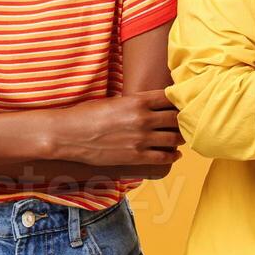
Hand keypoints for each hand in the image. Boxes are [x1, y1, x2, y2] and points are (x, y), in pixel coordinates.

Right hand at [50, 90, 181, 168]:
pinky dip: (173, 155)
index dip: (179, 100)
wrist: (69, 135)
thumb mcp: (114, 101)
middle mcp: (143, 118)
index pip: (171, 97)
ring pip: (174, 138)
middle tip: (185, 122)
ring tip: (180, 138)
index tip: (181, 104)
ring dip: (179, 138)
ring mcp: (141, 139)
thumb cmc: (86, 115)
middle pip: (177, 118)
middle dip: (183, 120)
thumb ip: (135, 103)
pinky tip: (174, 154)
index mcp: (138, 100)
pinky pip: (164, 156)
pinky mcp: (136, 156)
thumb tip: (150, 105)